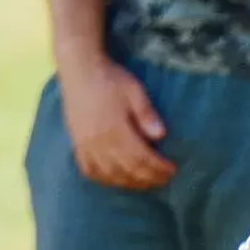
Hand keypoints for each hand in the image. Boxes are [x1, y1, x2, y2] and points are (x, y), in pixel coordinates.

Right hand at [57, 55, 176, 189]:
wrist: (79, 68)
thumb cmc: (110, 78)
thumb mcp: (134, 90)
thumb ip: (146, 113)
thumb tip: (161, 135)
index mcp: (115, 129)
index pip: (142, 159)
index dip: (159, 168)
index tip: (173, 169)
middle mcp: (99, 141)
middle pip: (128, 170)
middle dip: (150, 178)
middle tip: (164, 178)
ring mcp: (85, 144)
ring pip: (110, 174)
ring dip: (129, 182)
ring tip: (144, 181)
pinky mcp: (76, 142)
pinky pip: (89, 170)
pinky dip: (103, 179)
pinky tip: (114, 178)